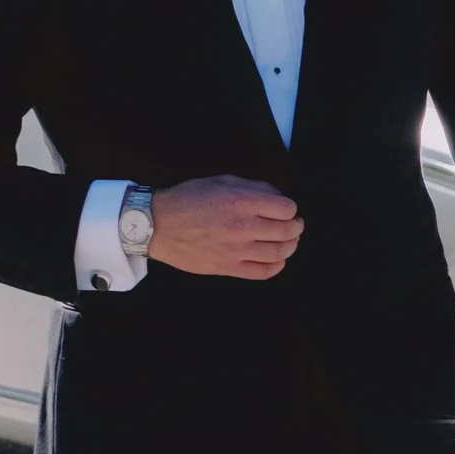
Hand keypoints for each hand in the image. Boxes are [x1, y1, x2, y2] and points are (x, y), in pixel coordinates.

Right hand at [148, 175, 303, 278]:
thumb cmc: (187, 199)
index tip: (287, 209)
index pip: (287, 208)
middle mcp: (243, 226)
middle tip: (295, 225)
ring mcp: (237, 250)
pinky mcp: (229, 268)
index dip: (291, 208)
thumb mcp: (221, 181)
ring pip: (280, 253)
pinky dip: (277, 266)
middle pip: (288, 231)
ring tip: (288, 241)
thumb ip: (253, 187)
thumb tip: (277, 196)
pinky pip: (264, 272)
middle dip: (296, 227)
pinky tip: (276, 259)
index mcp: (242, 201)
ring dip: (290, 246)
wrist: (157, 224)